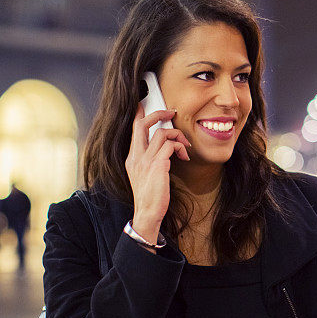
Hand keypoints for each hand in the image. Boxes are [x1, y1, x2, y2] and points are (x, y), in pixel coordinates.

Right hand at [125, 106, 190, 243]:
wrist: (148, 213)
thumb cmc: (151, 196)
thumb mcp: (146, 175)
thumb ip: (151, 159)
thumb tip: (165, 147)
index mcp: (132, 157)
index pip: (133, 129)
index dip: (138, 114)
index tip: (142, 104)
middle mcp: (136, 156)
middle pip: (143, 124)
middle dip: (159, 113)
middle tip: (172, 112)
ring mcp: (145, 161)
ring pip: (162, 133)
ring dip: (178, 136)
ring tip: (184, 146)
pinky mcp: (157, 166)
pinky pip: (170, 145)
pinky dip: (180, 147)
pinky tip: (184, 156)